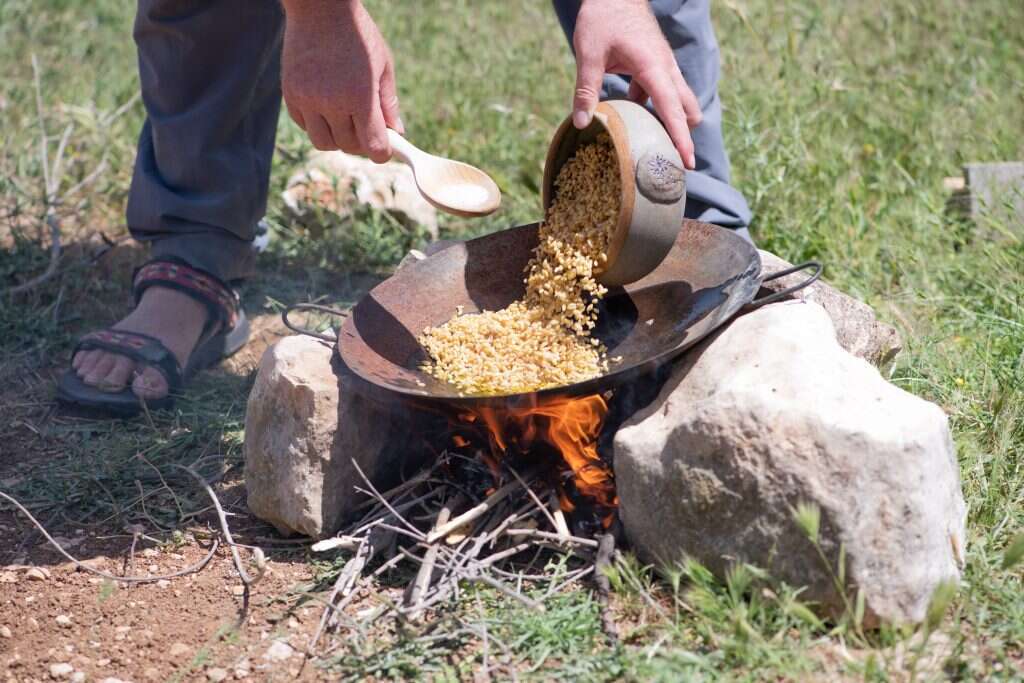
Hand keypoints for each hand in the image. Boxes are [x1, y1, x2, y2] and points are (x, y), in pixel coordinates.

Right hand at [281, 0, 401, 162]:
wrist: (320, 8)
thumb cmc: (358, 35)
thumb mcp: (383, 65)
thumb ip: (388, 102)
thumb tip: (397, 133)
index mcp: (360, 96)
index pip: (373, 146)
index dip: (382, 152)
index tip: (385, 148)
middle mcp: (331, 102)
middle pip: (349, 147)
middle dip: (361, 142)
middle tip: (366, 127)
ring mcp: (308, 99)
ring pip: (324, 143)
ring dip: (337, 138)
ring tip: (344, 118)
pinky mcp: (290, 95)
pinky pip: (305, 126)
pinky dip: (317, 123)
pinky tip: (325, 105)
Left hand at [571, 0, 700, 168]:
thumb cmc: (602, 18)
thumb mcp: (589, 54)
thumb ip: (586, 89)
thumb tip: (580, 123)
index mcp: (654, 67)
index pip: (672, 109)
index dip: (680, 138)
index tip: (687, 162)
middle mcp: (666, 69)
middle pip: (686, 109)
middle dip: (683, 134)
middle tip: (670, 161)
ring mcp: (664, 66)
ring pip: (678, 101)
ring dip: (670, 121)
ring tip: (653, 145)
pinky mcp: (656, 65)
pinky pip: (662, 92)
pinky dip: (654, 107)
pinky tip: (633, 117)